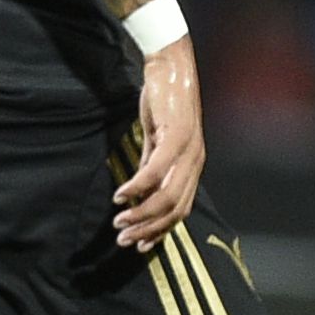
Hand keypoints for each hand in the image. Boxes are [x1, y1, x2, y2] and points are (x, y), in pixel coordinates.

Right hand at [113, 40, 204, 247]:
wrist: (171, 68)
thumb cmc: (164, 104)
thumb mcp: (157, 141)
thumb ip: (151, 167)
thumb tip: (139, 194)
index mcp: (193, 166)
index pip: (180, 211)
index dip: (160, 231)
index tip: (139, 245)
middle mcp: (195, 163)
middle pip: (175, 210)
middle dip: (148, 229)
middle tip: (123, 240)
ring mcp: (188, 150)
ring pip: (166, 196)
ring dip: (141, 213)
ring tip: (119, 222)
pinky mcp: (175, 136)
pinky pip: (155, 171)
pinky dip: (137, 187)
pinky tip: (121, 195)